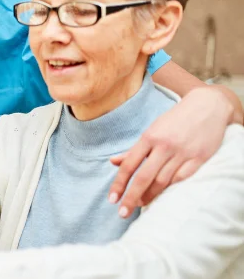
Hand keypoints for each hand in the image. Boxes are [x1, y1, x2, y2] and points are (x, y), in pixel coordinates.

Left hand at [108, 87, 231, 216]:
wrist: (207, 106)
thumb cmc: (175, 120)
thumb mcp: (152, 130)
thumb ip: (134, 150)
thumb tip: (113, 162)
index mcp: (149, 138)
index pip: (129, 165)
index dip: (119, 184)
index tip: (112, 200)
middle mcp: (164, 146)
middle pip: (144, 177)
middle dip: (131, 197)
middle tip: (122, 212)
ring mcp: (182, 153)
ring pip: (162, 181)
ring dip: (150, 196)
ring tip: (140, 204)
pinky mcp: (199, 158)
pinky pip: (182, 178)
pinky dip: (171, 189)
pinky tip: (162, 196)